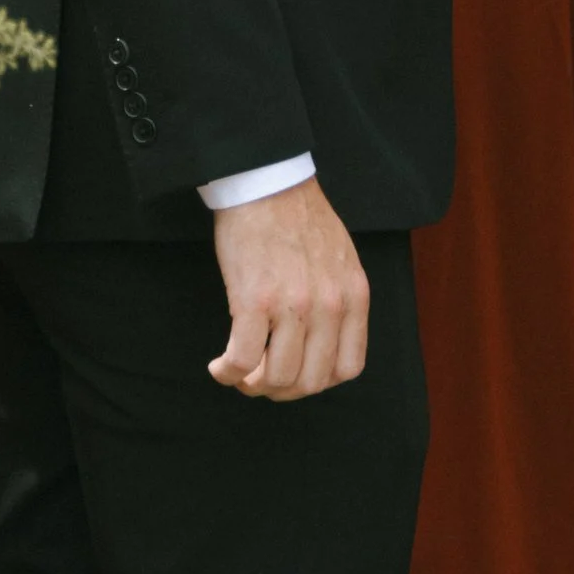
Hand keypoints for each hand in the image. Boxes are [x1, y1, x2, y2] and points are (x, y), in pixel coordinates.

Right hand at [208, 176, 371, 400]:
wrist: (268, 182)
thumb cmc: (299, 218)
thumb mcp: (341, 260)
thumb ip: (339, 300)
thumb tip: (323, 346)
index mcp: (353, 295)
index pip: (348, 368)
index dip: (318, 382)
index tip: (295, 374)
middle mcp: (330, 305)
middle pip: (310, 382)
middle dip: (282, 391)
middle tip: (260, 378)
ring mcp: (294, 304)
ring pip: (277, 378)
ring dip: (252, 385)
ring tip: (239, 372)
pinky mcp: (255, 300)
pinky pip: (242, 360)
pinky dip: (228, 372)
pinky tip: (220, 365)